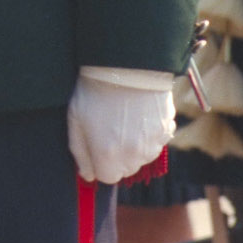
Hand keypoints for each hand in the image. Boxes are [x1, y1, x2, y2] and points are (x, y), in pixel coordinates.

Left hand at [67, 67, 175, 183]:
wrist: (126, 65)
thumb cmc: (94, 91)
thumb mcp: (75, 120)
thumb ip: (79, 152)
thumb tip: (87, 175)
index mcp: (108, 155)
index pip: (107, 177)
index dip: (99, 163)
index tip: (96, 145)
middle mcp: (133, 155)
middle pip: (126, 169)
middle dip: (117, 156)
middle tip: (109, 129)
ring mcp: (153, 143)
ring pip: (142, 157)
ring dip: (134, 146)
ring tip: (123, 118)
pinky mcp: (167, 130)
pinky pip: (157, 142)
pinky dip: (149, 134)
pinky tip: (139, 114)